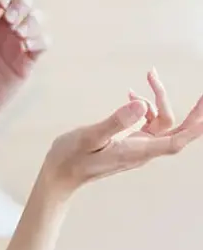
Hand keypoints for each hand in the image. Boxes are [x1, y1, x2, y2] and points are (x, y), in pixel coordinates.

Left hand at [0, 0, 48, 130]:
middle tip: (11, 22)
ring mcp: (15, 45)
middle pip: (22, 2)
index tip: (1, 8)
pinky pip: (43, 43)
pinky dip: (40, 40)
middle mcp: (1, 30)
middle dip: (22, 5)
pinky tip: (27, 49)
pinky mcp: (27, 63)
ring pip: (36, 20)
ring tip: (20, 36)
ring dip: (33, 21)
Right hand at [41, 70, 202, 194]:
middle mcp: (142, 150)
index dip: (195, 128)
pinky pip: (149, 123)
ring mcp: (137, 147)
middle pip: (177, 131)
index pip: (175, 141)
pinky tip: (131, 95)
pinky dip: (146, 107)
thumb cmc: (72, 158)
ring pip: (162, 123)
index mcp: (136, 151)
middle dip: (194, 112)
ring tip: (150, 75)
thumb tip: (142, 104)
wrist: (60, 174)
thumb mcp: (91, 136)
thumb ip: (116, 121)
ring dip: (160, 99)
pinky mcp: (130, 143)